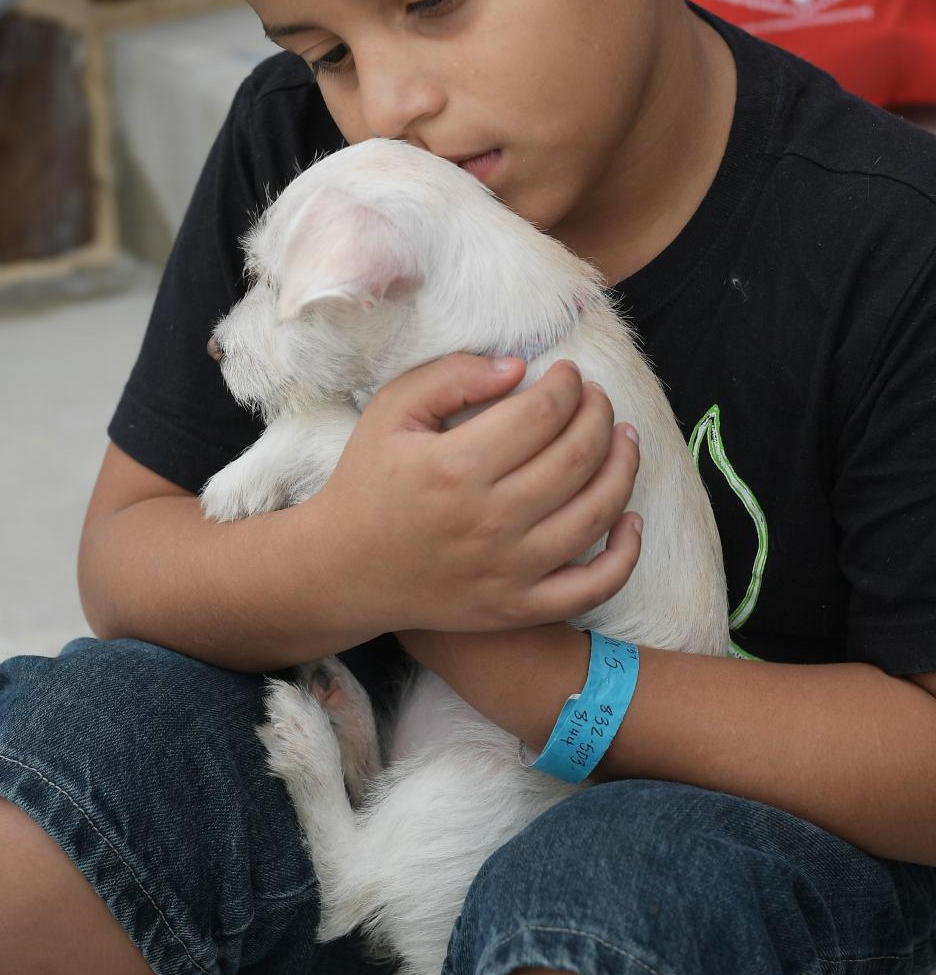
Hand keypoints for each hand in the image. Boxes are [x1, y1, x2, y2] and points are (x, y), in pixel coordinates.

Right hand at [315, 354, 641, 633]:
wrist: (344, 570)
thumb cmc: (370, 480)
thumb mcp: (392, 411)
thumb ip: (452, 376)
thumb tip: (520, 367)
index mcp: (455, 467)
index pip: (542, 413)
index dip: (568, 384)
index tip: (569, 372)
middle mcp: (489, 521)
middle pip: (577, 457)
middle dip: (601, 415)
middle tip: (598, 398)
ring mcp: (509, 571)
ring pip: (597, 514)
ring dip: (624, 467)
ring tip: (624, 438)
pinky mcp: (518, 607)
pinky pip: (593, 586)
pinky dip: (626, 553)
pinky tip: (632, 518)